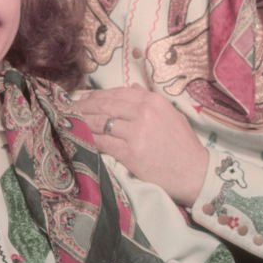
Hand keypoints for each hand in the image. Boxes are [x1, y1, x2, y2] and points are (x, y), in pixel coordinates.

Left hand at [76, 85, 208, 205]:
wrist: (194, 173)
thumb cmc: (183, 146)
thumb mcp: (171, 115)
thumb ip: (149, 100)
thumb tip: (131, 89)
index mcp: (152, 101)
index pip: (116, 93)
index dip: (95, 96)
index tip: (83, 99)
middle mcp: (143, 112)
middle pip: (104, 105)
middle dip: (83, 107)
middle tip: (68, 109)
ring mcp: (136, 132)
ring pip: (99, 122)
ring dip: (81, 121)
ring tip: (69, 121)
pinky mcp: (130, 152)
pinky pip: (102, 142)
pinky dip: (88, 139)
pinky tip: (79, 138)